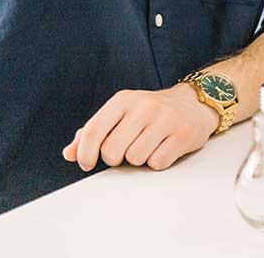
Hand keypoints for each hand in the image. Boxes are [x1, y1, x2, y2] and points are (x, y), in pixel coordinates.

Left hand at [61, 84, 217, 171]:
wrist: (194, 104)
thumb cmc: (150, 113)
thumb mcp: (120, 114)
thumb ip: (93, 133)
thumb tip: (70, 153)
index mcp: (124, 100)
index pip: (93, 130)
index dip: (85, 153)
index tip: (86, 163)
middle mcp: (145, 107)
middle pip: (112, 151)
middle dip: (116, 158)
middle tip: (127, 149)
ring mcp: (166, 119)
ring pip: (135, 159)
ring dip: (139, 159)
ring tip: (148, 145)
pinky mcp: (183, 134)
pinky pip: (157, 163)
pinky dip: (157, 161)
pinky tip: (163, 147)